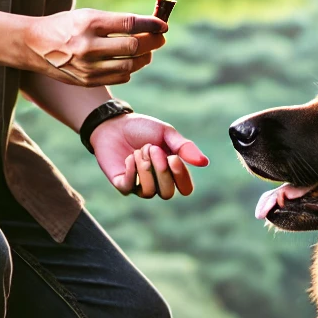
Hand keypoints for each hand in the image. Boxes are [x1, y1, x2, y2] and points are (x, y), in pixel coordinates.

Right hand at [22, 9, 166, 85]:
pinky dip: (130, 70)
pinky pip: (121, 78)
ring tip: (147, 51)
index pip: (129, 23)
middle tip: (160, 38)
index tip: (163, 24)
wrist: (34, 45)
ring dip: (144, 58)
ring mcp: (88, 66)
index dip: (150, 24)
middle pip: (134, 46)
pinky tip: (130, 62)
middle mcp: (89, 45)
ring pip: (130, 65)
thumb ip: (115, 22)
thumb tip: (149, 26)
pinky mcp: (88, 81)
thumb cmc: (65, 26)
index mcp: (89, 22)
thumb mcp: (86, 15)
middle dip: (152, 42)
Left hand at [92, 114, 208, 198]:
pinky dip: (131, 171)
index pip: (185, 189)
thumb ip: (184, 147)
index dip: (181, 177)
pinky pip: (130, 187)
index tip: (173, 158)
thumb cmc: (142, 128)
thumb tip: (204, 162)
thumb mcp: (166, 133)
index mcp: (172, 172)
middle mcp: (158, 183)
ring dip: (144, 168)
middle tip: (152, 149)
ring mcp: (139, 186)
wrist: (113, 123)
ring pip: (149, 192)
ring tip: (138, 151)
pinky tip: (129, 157)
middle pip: (167, 193)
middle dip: (160, 171)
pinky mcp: (122, 185)